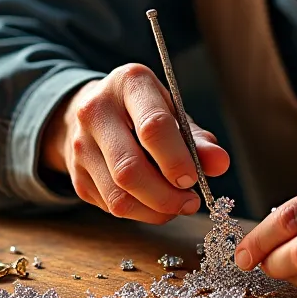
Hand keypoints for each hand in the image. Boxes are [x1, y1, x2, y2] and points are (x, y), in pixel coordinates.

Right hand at [41, 64, 228, 222]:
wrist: (93, 113)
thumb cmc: (143, 112)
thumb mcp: (173, 113)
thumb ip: (198, 139)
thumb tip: (220, 163)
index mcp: (129, 84)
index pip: (153, 127)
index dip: (176, 160)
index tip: (193, 179)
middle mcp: (96, 111)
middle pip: (130, 168)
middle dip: (166, 195)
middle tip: (190, 202)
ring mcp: (81, 145)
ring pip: (118, 195)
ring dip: (155, 210)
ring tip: (177, 206)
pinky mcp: (76, 175)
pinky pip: (111, 206)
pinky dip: (140, 213)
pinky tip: (154, 204)